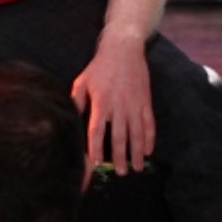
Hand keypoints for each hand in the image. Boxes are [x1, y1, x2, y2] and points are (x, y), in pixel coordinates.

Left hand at [70, 33, 154, 174]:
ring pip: (136, 134)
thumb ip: (76, 100)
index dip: (96, 148)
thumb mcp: (82, 81)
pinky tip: (149, 150)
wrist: (123, 49)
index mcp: (101, 103)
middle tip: (122, 172)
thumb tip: (71, 118)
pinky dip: (150, 138)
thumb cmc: (99, 67)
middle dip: (120, 157)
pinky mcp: (145, 101)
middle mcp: (118, 106)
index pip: (97, 131)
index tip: (96, 163)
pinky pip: (149, 124)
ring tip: (137, 167)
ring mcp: (134, 105)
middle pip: (119, 137)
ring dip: (137, 152)